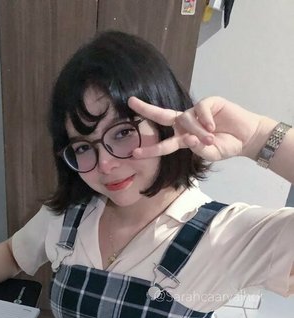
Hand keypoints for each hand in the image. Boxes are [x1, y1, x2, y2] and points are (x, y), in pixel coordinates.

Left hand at [128, 96, 262, 161]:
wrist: (246, 137)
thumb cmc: (226, 146)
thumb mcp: (210, 154)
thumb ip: (198, 150)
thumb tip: (189, 140)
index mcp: (183, 138)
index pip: (163, 143)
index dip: (150, 148)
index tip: (134, 153)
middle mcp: (186, 123)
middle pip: (162, 116)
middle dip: (146, 109)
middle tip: (131, 102)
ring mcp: (196, 112)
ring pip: (186, 120)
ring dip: (197, 132)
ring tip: (211, 139)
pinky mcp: (209, 102)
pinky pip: (200, 109)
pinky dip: (205, 119)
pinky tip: (214, 126)